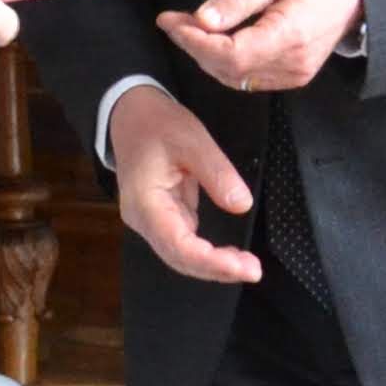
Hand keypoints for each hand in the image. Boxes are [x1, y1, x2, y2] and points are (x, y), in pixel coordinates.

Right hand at [109, 86, 261, 284]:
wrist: (131, 115)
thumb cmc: (158, 125)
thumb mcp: (191, 139)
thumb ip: (216, 172)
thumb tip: (242, 205)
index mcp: (145, 202)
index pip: (178, 245)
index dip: (210, 261)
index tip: (243, 267)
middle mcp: (144, 220)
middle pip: (178, 258)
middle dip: (216, 269)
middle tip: (254, 270)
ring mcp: (152, 221)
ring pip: (181, 256)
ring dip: (213, 266)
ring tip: (247, 267)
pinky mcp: (162, 218)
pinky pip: (184, 244)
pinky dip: (207, 254)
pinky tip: (231, 257)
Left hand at [160, 0, 362, 92]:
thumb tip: (202, 20)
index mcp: (291, 35)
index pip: (230, 55)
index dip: (194, 42)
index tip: (170, 21)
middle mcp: (292, 64)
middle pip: (227, 69)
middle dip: (194, 45)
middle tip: (173, 19)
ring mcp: (293, 75)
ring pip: (234, 77)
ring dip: (205, 54)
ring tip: (188, 26)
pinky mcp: (292, 76)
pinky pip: (247, 77)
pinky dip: (223, 61)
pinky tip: (214, 38)